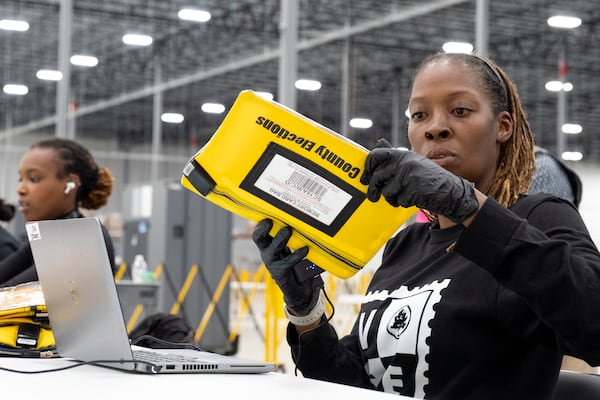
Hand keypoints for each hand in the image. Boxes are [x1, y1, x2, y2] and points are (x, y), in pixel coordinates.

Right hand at [252, 219, 322, 313]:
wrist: (301, 290)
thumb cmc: (297, 265)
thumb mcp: (293, 249)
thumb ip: (294, 237)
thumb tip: (302, 220)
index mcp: (268, 246)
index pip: (259, 232)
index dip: (260, 224)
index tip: (267, 215)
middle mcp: (268, 254)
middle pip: (258, 239)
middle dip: (262, 229)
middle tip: (270, 221)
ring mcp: (273, 264)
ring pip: (272, 249)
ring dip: (280, 238)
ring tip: (288, 230)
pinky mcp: (280, 273)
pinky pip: (288, 262)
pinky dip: (297, 254)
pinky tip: (305, 249)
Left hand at [359, 138, 478, 223]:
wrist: (450, 191)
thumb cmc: (428, 178)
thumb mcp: (413, 161)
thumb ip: (395, 156)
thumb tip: (378, 143)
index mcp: (402, 154)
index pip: (376, 155)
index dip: (367, 167)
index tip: (363, 178)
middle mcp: (404, 162)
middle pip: (377, 176)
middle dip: (373, 189)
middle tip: (373, 196)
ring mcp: (409, 176)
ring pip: (386, 191)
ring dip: (391, 198)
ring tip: (400, 197)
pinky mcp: (413, 190)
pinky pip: (398, 200)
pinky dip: (403, 203)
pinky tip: (413, 198)